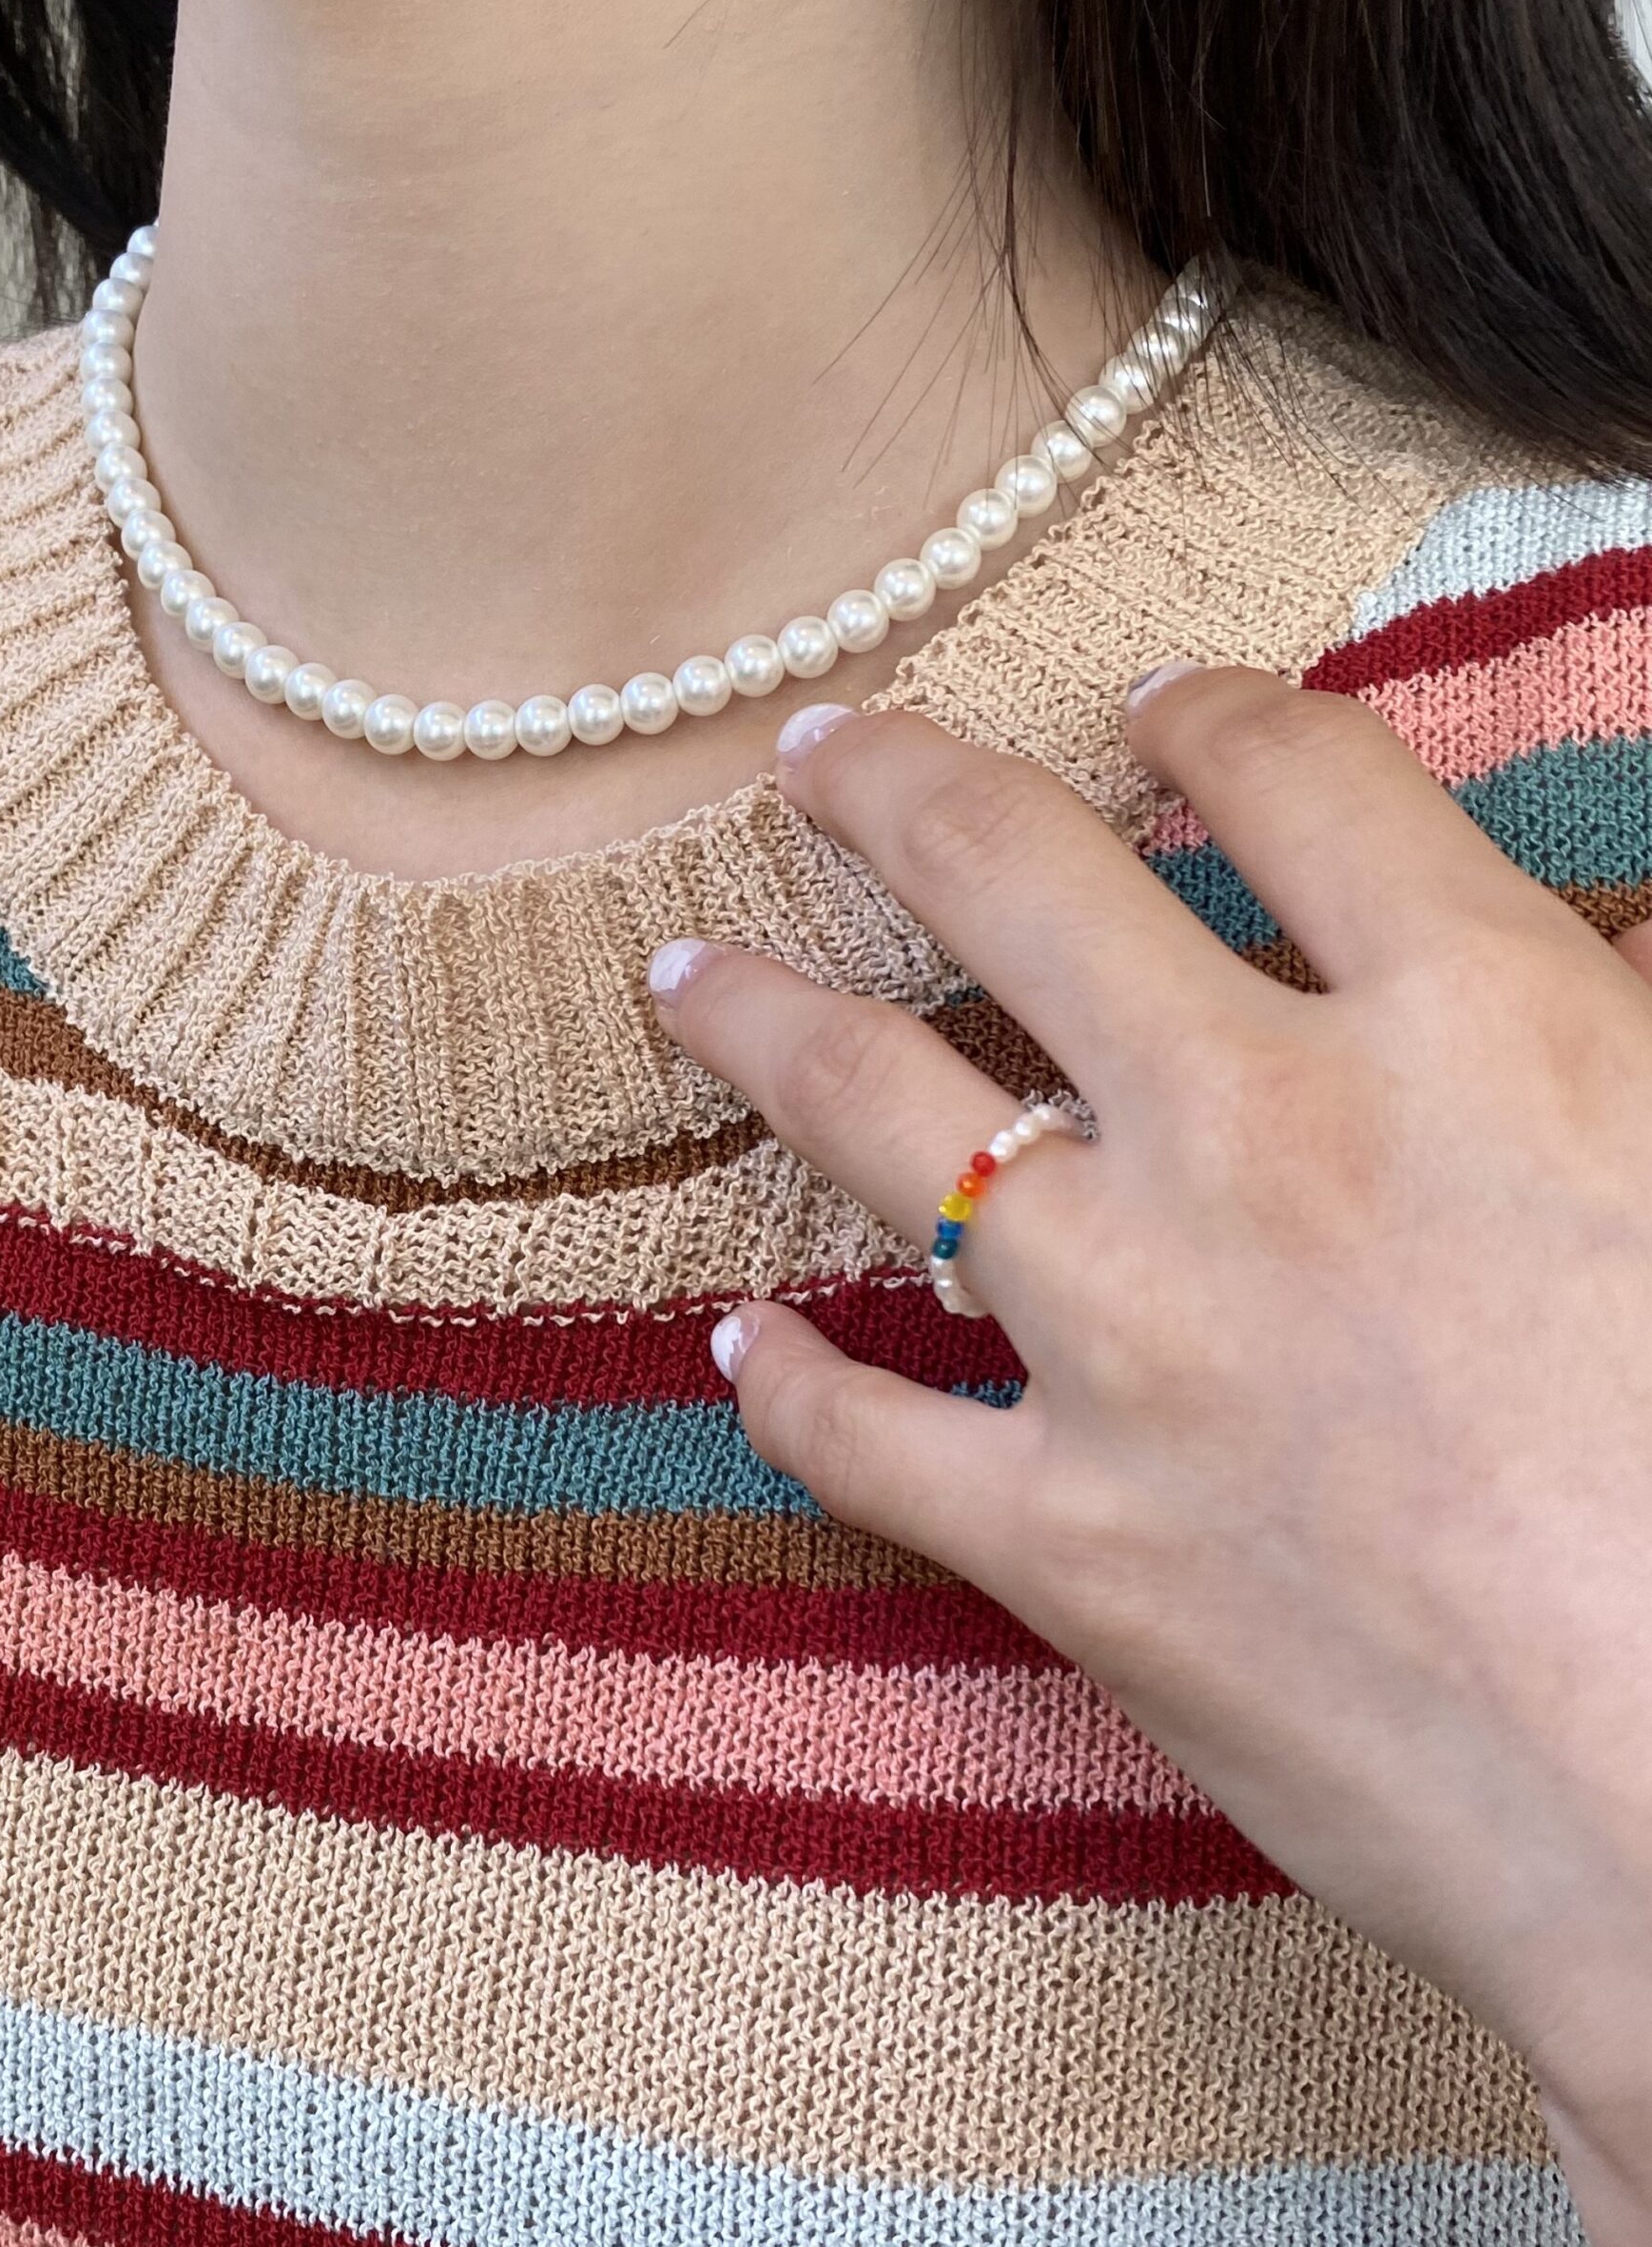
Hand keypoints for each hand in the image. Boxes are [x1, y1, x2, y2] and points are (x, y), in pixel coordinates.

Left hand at [649, 669, 1651, 2246]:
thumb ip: (1581, 1057)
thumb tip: (1510, 999)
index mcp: (1478, 1031)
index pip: (1299, 782)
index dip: (1209, 717)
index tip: (1146, 711)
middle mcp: (1265, 1138)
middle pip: (1018, 881)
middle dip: (894, 789)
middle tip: (815, 753)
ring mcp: (1134, 1337)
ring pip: (876, 1113)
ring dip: (759, 1024)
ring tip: (684, 974)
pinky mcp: (1068, 1536)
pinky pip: (863, 1435)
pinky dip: (791, 1390)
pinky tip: (740, 1348)